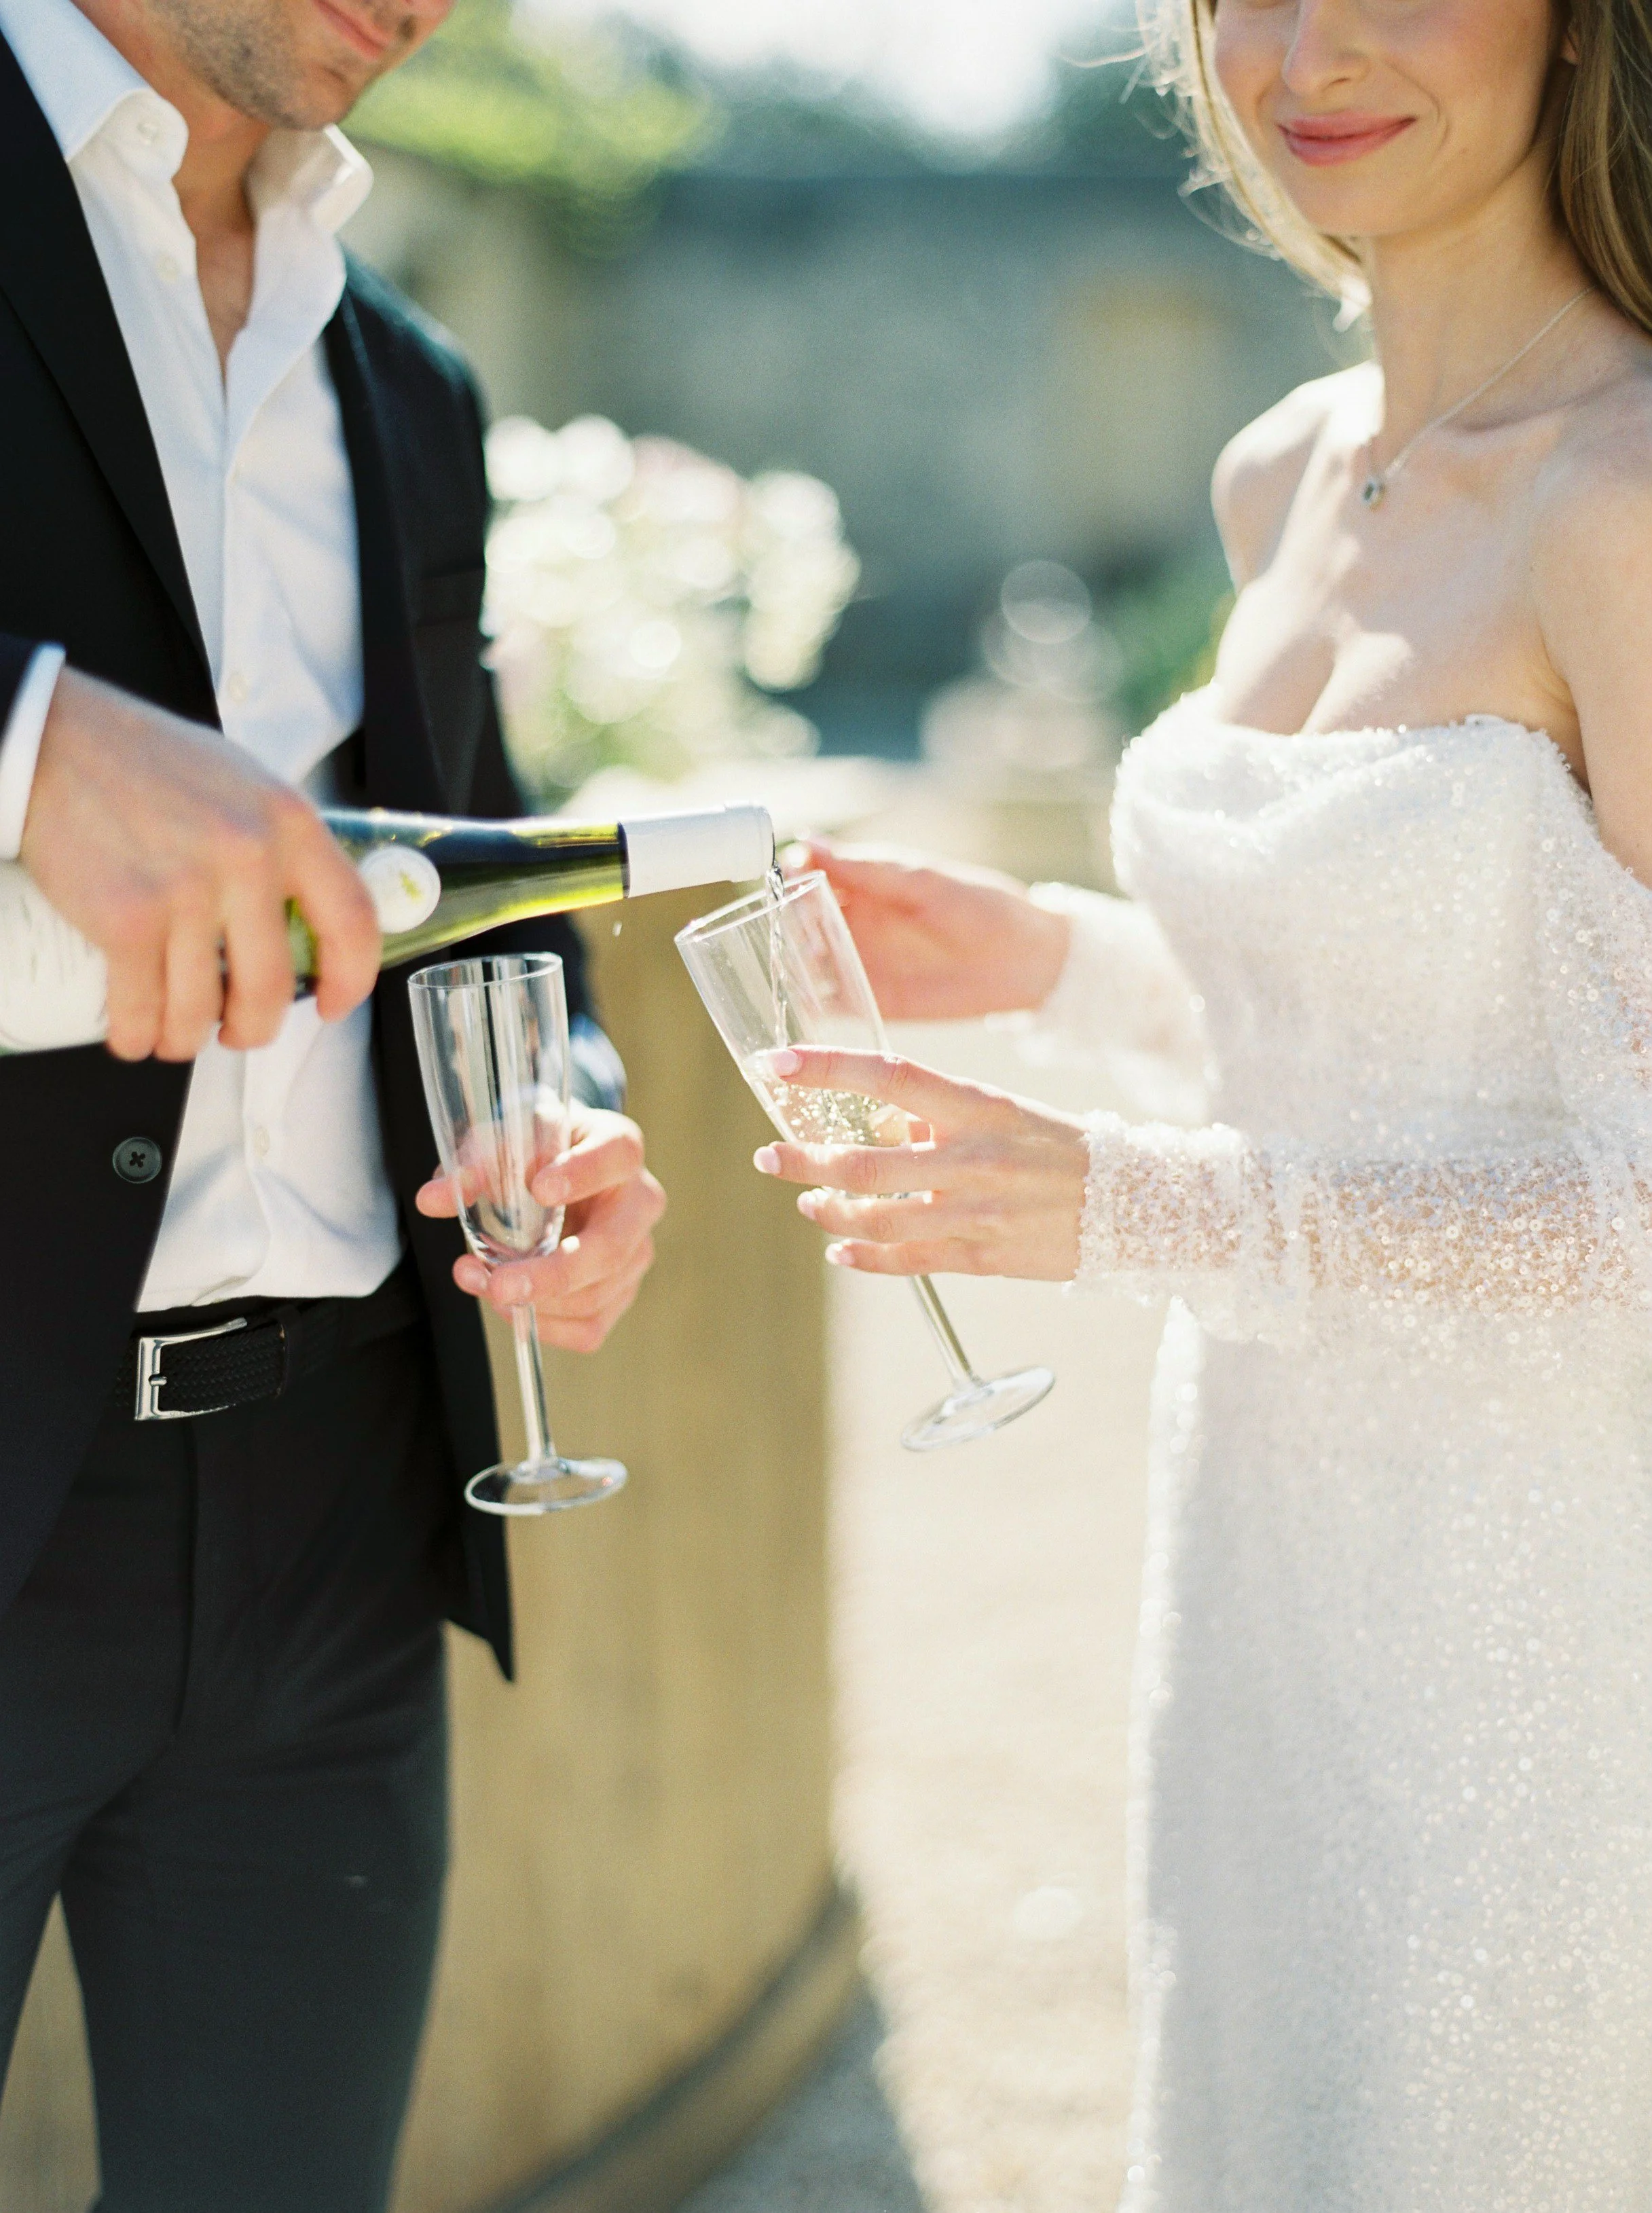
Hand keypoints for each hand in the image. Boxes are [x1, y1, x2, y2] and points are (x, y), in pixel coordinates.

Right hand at [19, 667, 379, 1060]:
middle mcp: (248, 859)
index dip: (351, 980)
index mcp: (290, 824)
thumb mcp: (245, 784)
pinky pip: (142, 1008)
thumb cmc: (146, 762)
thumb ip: (281, 843)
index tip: (334, 1003)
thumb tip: (306, 910)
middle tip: (240, 1030)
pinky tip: (134, 1033)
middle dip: (255, 1028)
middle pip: (274, 987)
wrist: (57, 741)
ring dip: (188, 1038)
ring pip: (202, 1009)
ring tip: (177, 1032)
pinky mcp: (126, 918)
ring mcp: (186, 891)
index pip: (353, 921)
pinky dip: (137, 1036)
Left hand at [416, 1107, 666, 1352]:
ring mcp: (636, 1251)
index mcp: (618, 1147)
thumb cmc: (535, 1153)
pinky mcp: (621, 1292)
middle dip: (553, 1273)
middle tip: (500, 1284)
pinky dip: (544, 1326)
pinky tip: (511, 1306)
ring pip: (595, 1294)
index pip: (616, 1154)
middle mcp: (640, 1201)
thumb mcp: (504, 1141)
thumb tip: (432, 1199)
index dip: (582, 1173)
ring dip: (532, 1301)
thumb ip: (473, 1165)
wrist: (556, 1173)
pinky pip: (588, 1328)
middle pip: (612, 1247)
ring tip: (478, 1279)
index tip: (540, 1188)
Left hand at [751, 1045, 1086, 1279]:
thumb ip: (935, 1117)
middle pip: (865, 1163)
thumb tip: (874, 1121)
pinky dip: (863, 1256)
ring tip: (808, 1202)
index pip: (888, 1076)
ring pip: (876, 1219)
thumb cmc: (1057, 1148)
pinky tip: (839, 1249)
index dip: (826, 1068)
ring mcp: (977, 1212)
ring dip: (828, 1211)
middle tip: (769, 1157)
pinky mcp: (985, 1257)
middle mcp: (973, 1157)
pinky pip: (908, 1261)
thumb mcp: (1000, 1112)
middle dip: (804, 1160)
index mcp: (978, 1107)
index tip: (776, 1063)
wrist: (1136, 1204)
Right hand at [785, 838, 1070, 1021]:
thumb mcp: (924, 881)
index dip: (791, 877)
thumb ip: (867, 868)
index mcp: (865, 883)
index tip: (787, 879)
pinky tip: (802, 1005)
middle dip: (788, 925)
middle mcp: (855, 921)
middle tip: (792, 933)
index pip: (810, 875)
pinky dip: (811, 1004)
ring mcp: (860, 961)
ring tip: (791, 968)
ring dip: (792, 965)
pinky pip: (830, 1003)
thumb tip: (806, 841)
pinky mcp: (871, 1000)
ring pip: (808, 962)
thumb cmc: (983, 907)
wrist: (1027, 962)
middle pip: (800, 921)